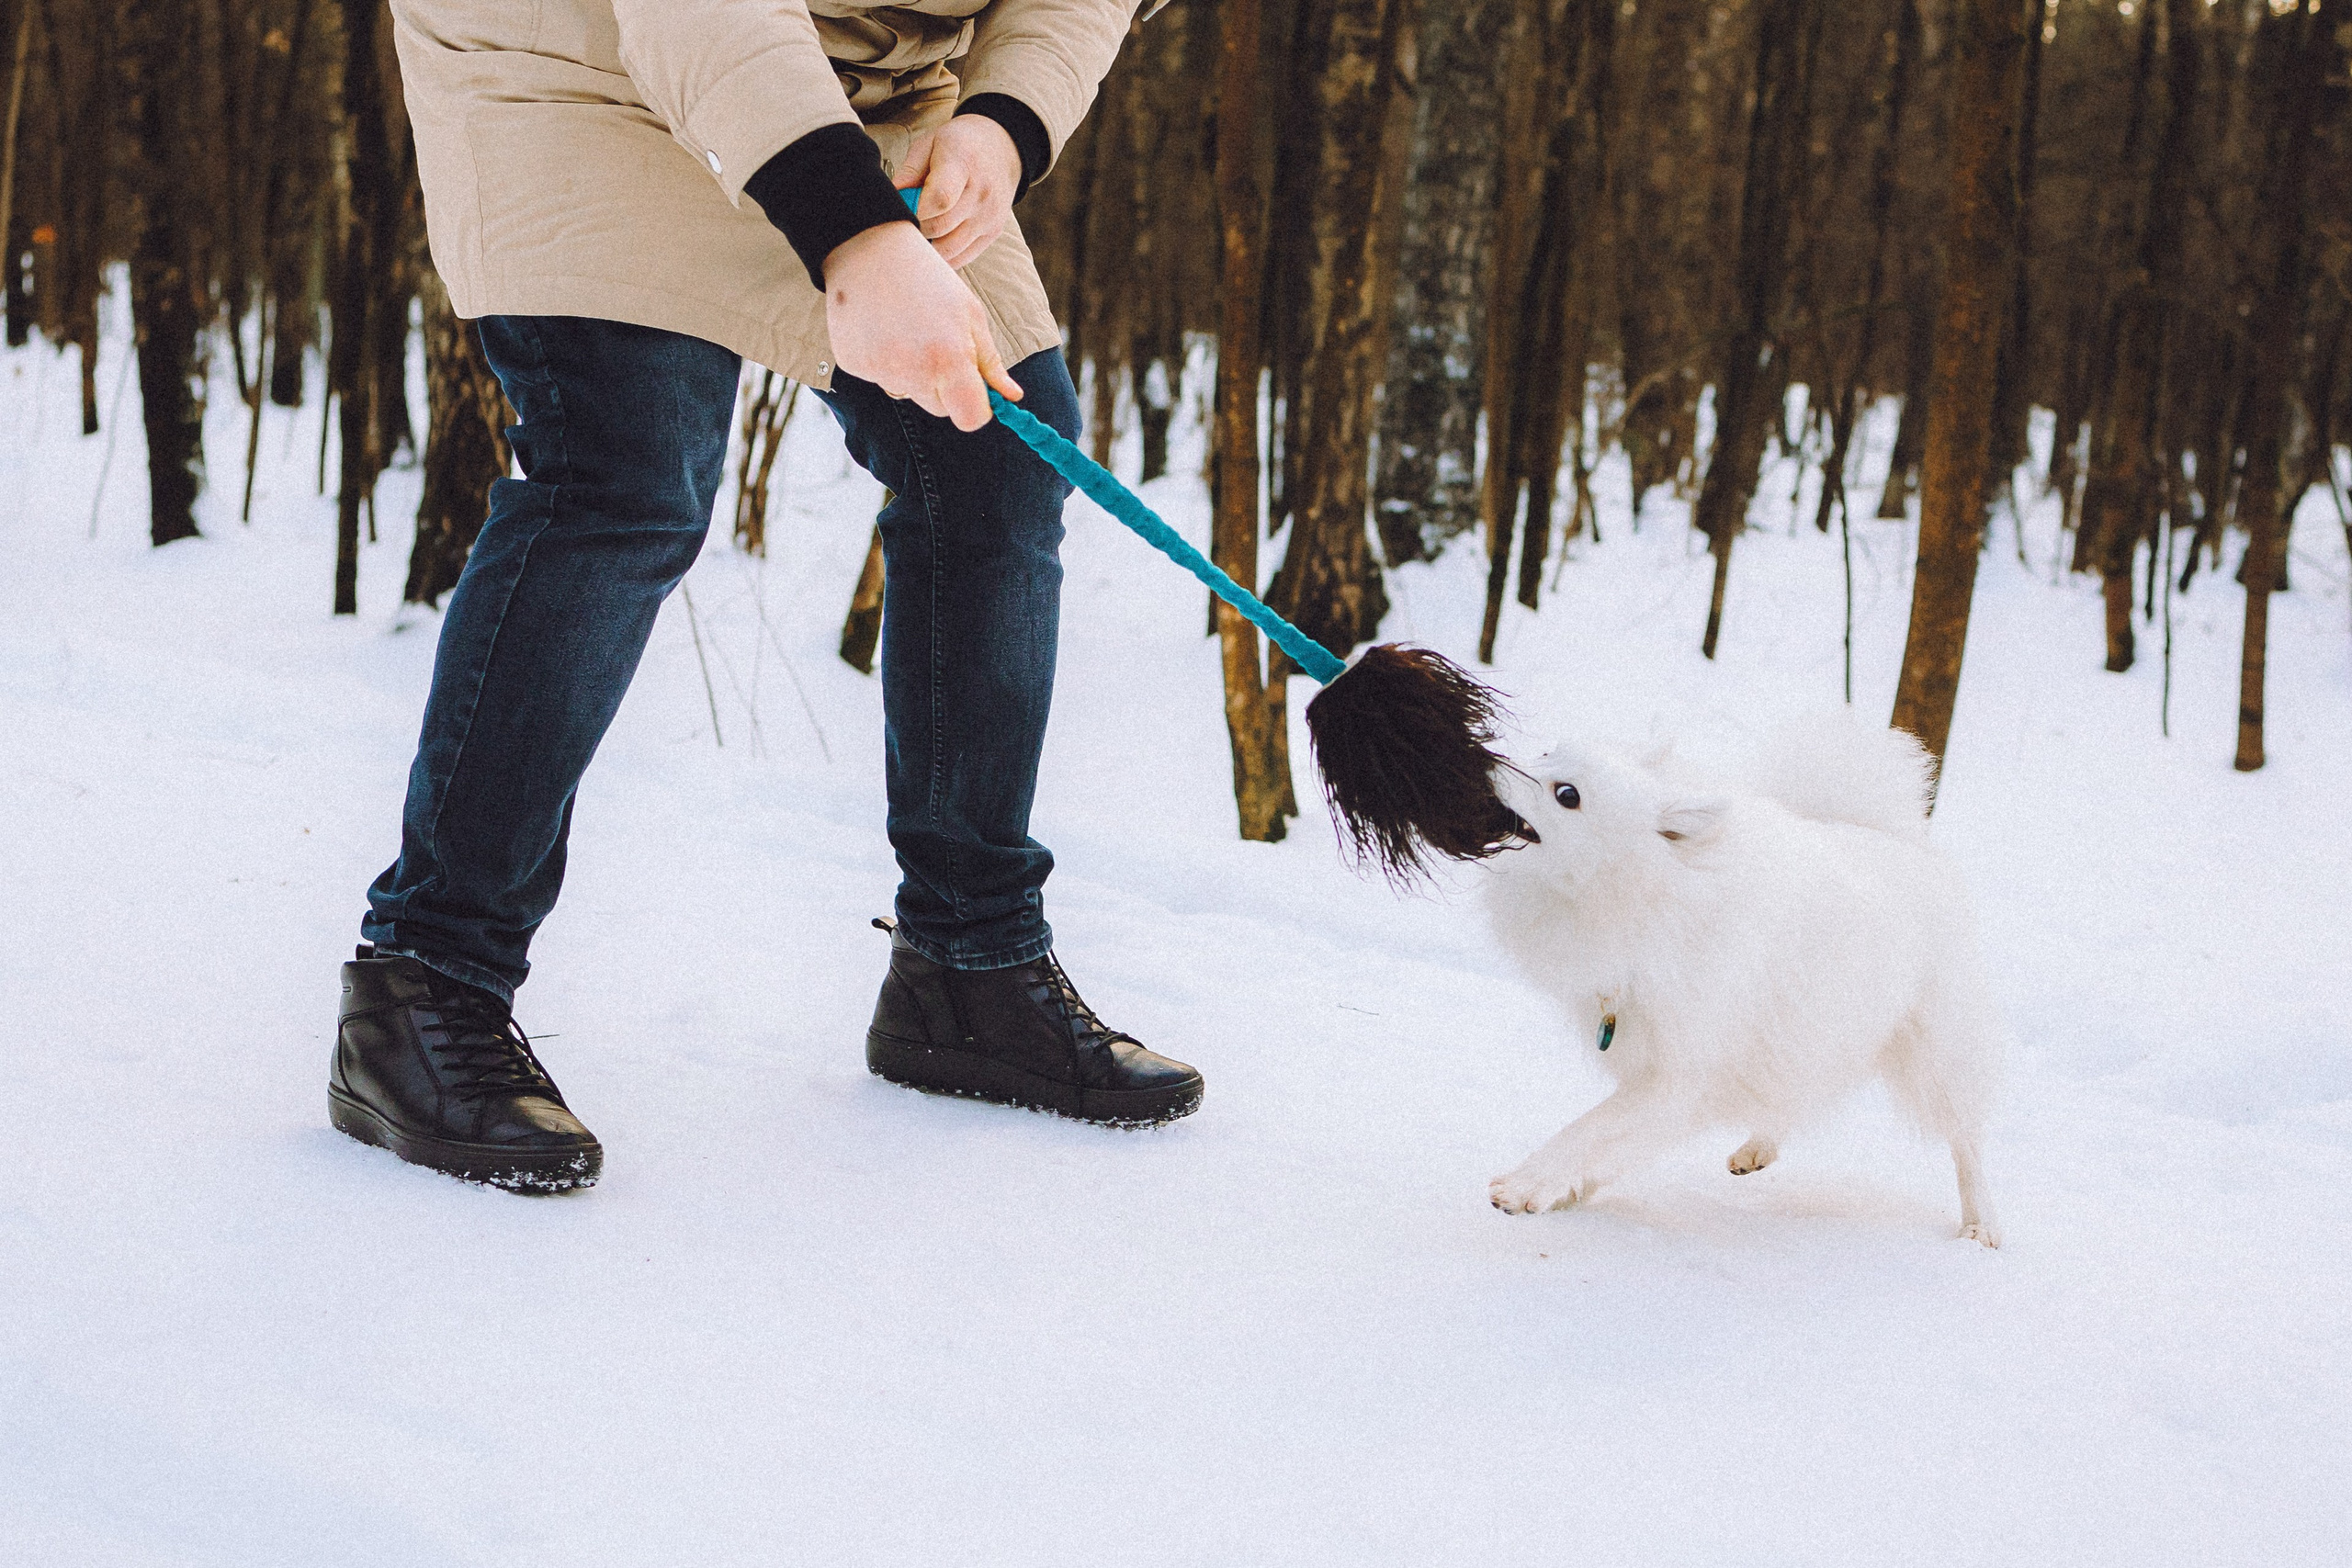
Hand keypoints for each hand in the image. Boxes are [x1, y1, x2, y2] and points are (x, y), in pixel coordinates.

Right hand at [822, 221, 1022, 431]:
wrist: (869, 249)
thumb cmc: (930, 280)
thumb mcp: (970, 314)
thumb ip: (991, 362)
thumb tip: (1013, 396)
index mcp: (949, 361)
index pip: (971, 419)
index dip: (975, 409)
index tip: (973, 392)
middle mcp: (912, 373)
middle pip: (940, 409)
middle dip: (945, 388)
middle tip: (937, 343)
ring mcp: (879, 371)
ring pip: (909, 393)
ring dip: (913, 374)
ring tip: (907, 329)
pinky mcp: (854, 365)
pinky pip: (880, 378)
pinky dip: (885, 361)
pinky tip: (883, 327)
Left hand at [895, 116, 1021, 269]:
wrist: (1001, 148)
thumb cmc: (959, 144)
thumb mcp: (930, 143)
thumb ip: (909, 170)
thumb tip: (892, 196)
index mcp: (962, 163)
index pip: (940, 198)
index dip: (915, 210)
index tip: (905, 207)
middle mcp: (981, 192)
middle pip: (940, 227)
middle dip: (916, 227)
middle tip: (908, 218)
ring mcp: (989, 216)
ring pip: (949, 248)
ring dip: (928, 244)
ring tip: (921, 227)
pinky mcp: (993, 233)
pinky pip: (961, 257)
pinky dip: (942, 255)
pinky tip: (934, 240)